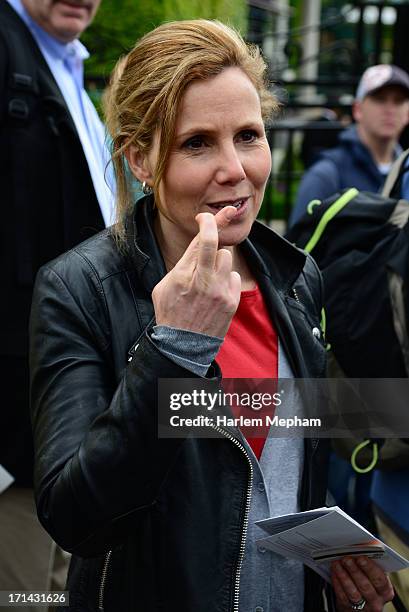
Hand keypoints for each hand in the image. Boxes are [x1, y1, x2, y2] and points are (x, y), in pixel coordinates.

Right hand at [152, 206, 241, 337]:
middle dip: (218, 229)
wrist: (182, 347)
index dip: (211, 221)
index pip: (202, 240)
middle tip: (223, 222)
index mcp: (183, 275)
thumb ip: (180, 266)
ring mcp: (220, 292)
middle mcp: (204, 281)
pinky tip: (216, 291)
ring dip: (218, 261)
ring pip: (227, 258)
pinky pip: (233, 277)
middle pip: (219, 244)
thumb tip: (197, 248)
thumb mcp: (163, 287)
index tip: (210, 214)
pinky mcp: (231, 302)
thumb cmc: (170, 314)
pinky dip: (226, 279)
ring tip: (208, 276)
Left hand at [332, 556, 393, 610]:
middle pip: (365, 586)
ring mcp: (363, 607)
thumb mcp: (374, 574)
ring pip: (353, 592)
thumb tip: (368, 543)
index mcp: (385, 591)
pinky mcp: (349, 609)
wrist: (362, 605)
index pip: (380, 579)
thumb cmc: (369, 582)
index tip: (361, 557)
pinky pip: (342, 596)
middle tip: (346, 558)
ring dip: (344, 576)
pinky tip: (334, 572)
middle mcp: (376, 601)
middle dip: (355, 570)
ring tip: (337, 563)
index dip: (370, 567)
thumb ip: (372, 561)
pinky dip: (337, 582)